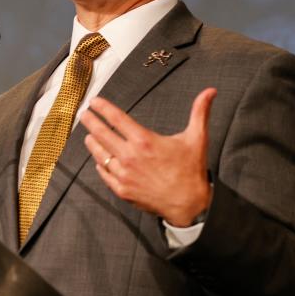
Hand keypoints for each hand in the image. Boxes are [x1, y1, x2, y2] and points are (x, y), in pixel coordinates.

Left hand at [79, 88, 216, 226]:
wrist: (189, 204)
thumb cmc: (191, 170)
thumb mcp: (196, 138)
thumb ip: (200, 112)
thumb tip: (211, 91)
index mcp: (144, 141)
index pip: (116, 118)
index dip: (102, 107)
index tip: (94, 102)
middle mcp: (129, 156)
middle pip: (101, 133)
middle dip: (90, 121)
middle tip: (84, 114)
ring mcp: (123, 174)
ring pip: (98, 153)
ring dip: (92, 142)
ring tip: (89, 135)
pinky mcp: (121, 189)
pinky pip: (103, 173)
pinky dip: (100, 163)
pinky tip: (99, 159)